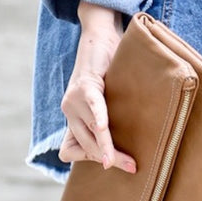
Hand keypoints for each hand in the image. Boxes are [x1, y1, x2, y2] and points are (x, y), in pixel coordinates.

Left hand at [58, 3, 137, 174]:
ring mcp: (74, 98)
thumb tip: (132, 141)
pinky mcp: (85, 83)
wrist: (99, 33)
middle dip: (109, 159)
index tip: (113, 163)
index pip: (72, 151)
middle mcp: (69, 110)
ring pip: (91, 133)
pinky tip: (105, 129)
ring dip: (109, 148)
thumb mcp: (104, 97)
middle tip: (132, 167)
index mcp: (73, 116)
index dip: (91, 159)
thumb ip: (106, 116)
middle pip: (85, 147)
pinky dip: (100, 118)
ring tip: (129, 161)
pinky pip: (93, 106)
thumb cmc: (106, 66)